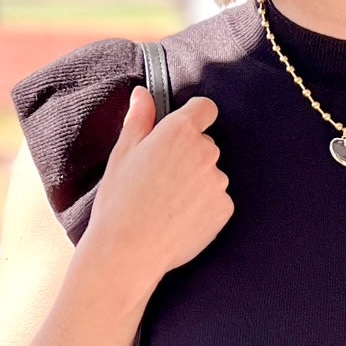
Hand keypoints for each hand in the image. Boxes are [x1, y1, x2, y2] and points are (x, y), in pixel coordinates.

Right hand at [84, 85, 234, 288]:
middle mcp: (206, 152)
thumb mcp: (123, 153)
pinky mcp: (225, 209)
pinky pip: (217, 200)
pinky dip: (203, 206)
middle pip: (206, 144)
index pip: (205, 108)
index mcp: (180, 131)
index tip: (181, 131)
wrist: (129, 251)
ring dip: (197, 182)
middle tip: (161, 177)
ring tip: (167, 202)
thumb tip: (144, 94)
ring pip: (211, 174)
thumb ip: (139, 119)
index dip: (194, 117)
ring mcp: (219, 182)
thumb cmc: (120, 200)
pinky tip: (179, 218)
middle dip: (189, 155)